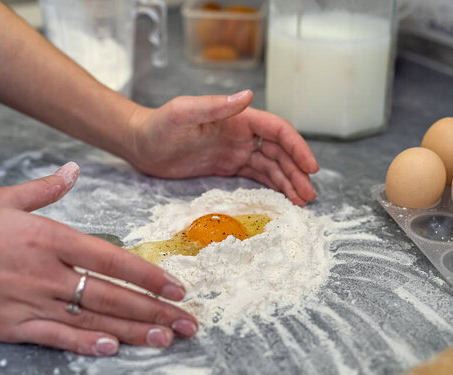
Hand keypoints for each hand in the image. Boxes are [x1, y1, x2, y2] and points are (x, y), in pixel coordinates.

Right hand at [0, 162, 197, 355]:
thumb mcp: (1, 198)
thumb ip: (45, 189)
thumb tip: (74, 171)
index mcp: (49, 238)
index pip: (112, 259)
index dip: (148, 275)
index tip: (176, 287)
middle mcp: (47, 272)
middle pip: (111, 294)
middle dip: (154, 309)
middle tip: (187, 321)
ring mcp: (29, 301)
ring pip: (91, 319)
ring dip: (132, 330)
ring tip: (166, 337)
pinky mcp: (10, 326)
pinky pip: (55, 337)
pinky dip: (84, 344)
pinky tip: (112, 348)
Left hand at [127, 90, 319, 205]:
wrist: (141, 144)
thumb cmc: (159, 125)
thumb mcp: (184, 112)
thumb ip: (216, 105)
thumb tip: (248, 95)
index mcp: (238, 118)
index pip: (277, 131)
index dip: (297, 147)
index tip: (310, 167)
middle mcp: (241, 134)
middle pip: (279, 152)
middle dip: (296, 171)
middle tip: (309, 195)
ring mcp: (235, 151)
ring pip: (270, 166)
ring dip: (288, 182)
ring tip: (302, 202)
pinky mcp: (227, 167)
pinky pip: (255, 176)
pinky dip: (271, 186)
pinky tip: (282, 198)